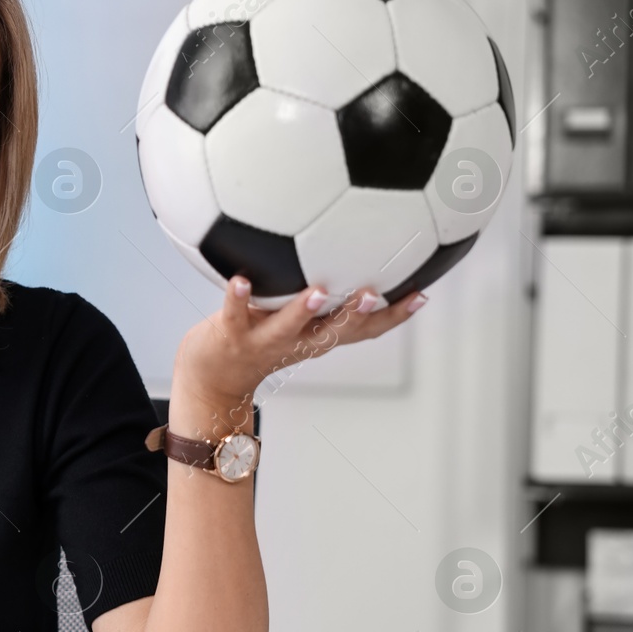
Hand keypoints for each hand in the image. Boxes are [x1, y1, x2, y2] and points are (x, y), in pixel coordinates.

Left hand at [173, 278, 424, 428]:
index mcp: (319, 336)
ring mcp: (265, 340)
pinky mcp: (232, 334)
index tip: (421, 296)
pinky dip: (238, 297)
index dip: (393, 317)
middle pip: (333, 332)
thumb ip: (324, 297)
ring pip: (288, 327)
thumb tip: (350, 255)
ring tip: (319, 292)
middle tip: (373, 294)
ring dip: (303, 310)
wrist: (212, 376)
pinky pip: (235, 314)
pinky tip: (240, 279)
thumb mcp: (299, 321)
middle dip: (355, 314)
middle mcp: (297, 341)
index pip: (363, 330)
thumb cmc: (259, 338)